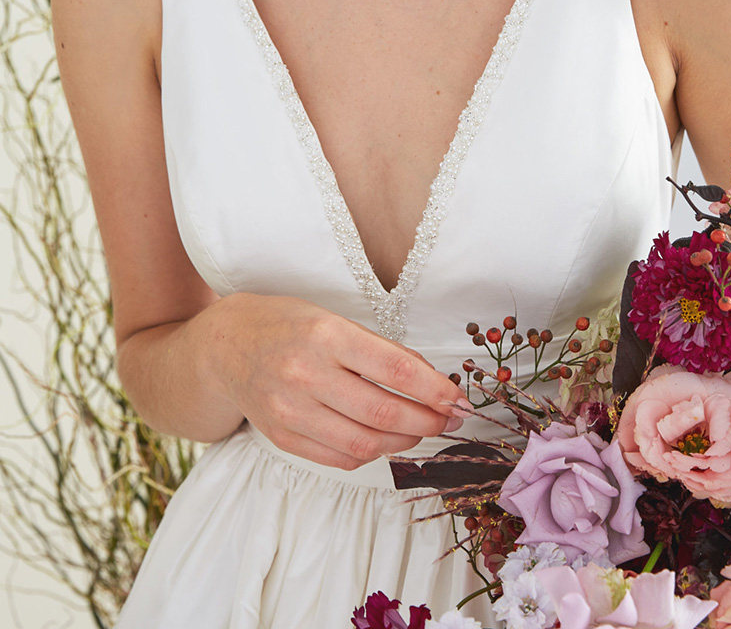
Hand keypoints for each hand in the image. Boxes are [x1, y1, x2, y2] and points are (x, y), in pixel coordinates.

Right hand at [208, 293, 469, 469]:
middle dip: (428, 421)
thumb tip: (432, 382)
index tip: (460, 399)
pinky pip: (340, 458)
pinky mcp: (282, 437)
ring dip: (404, 441)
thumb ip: (379, 350)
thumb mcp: (334, 319)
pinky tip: (383, 439)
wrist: (224, 345)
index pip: (395, 371)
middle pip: (384, 413)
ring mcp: (290, 411)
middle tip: (450, 419)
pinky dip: (371, 453)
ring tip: (420, 429)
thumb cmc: (288, 325)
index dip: (436, 390)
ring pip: (365, 444)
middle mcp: (305, 374)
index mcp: (325, 335)